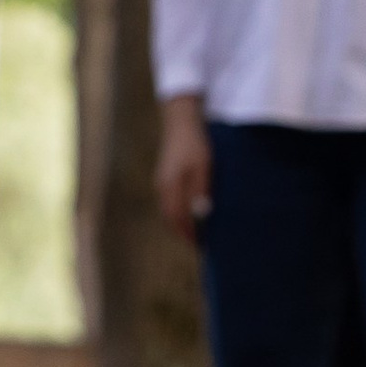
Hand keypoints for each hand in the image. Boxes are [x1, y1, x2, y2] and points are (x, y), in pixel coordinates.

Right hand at [156, 97, 212, 238]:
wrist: (182, 121)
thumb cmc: (195, 144)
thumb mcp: (203, 167)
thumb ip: (200, 190)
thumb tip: (200, 214)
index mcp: (171, 186)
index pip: (177, 218)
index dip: (189, 234)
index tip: (202, 245)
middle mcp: (163, 187)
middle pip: (170, 217)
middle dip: (183, 232)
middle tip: (199, 243)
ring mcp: (162, 182)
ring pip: (169, 210)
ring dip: (180, 222)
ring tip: (197, 231)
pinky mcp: (165, 176)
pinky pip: (170, 201)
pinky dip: (179, 211)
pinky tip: (191, 211)